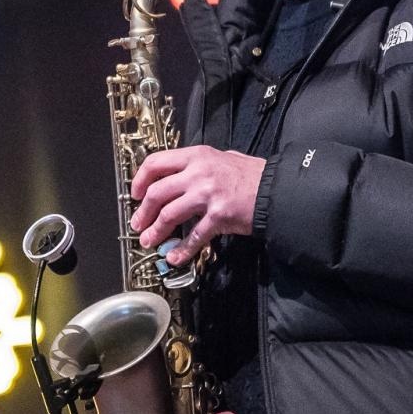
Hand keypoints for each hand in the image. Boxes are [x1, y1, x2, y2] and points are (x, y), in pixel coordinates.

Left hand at [129, 145, 266, 266]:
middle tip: (138, 224)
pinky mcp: (218, 216)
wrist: (277, 190)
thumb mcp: (223, 157)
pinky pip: (194, 236)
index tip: (135, 193)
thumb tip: (178, 174)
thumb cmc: (252, 175)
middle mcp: (198, 173)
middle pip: (156, 192)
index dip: (140, 180)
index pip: (156, 163)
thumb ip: (199, 165)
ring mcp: (207, 195)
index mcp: (197, 156)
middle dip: (142, 212)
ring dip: (156, 231)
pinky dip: (181, 249)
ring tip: (149, 241)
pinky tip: (174, 257)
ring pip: (168, 214)